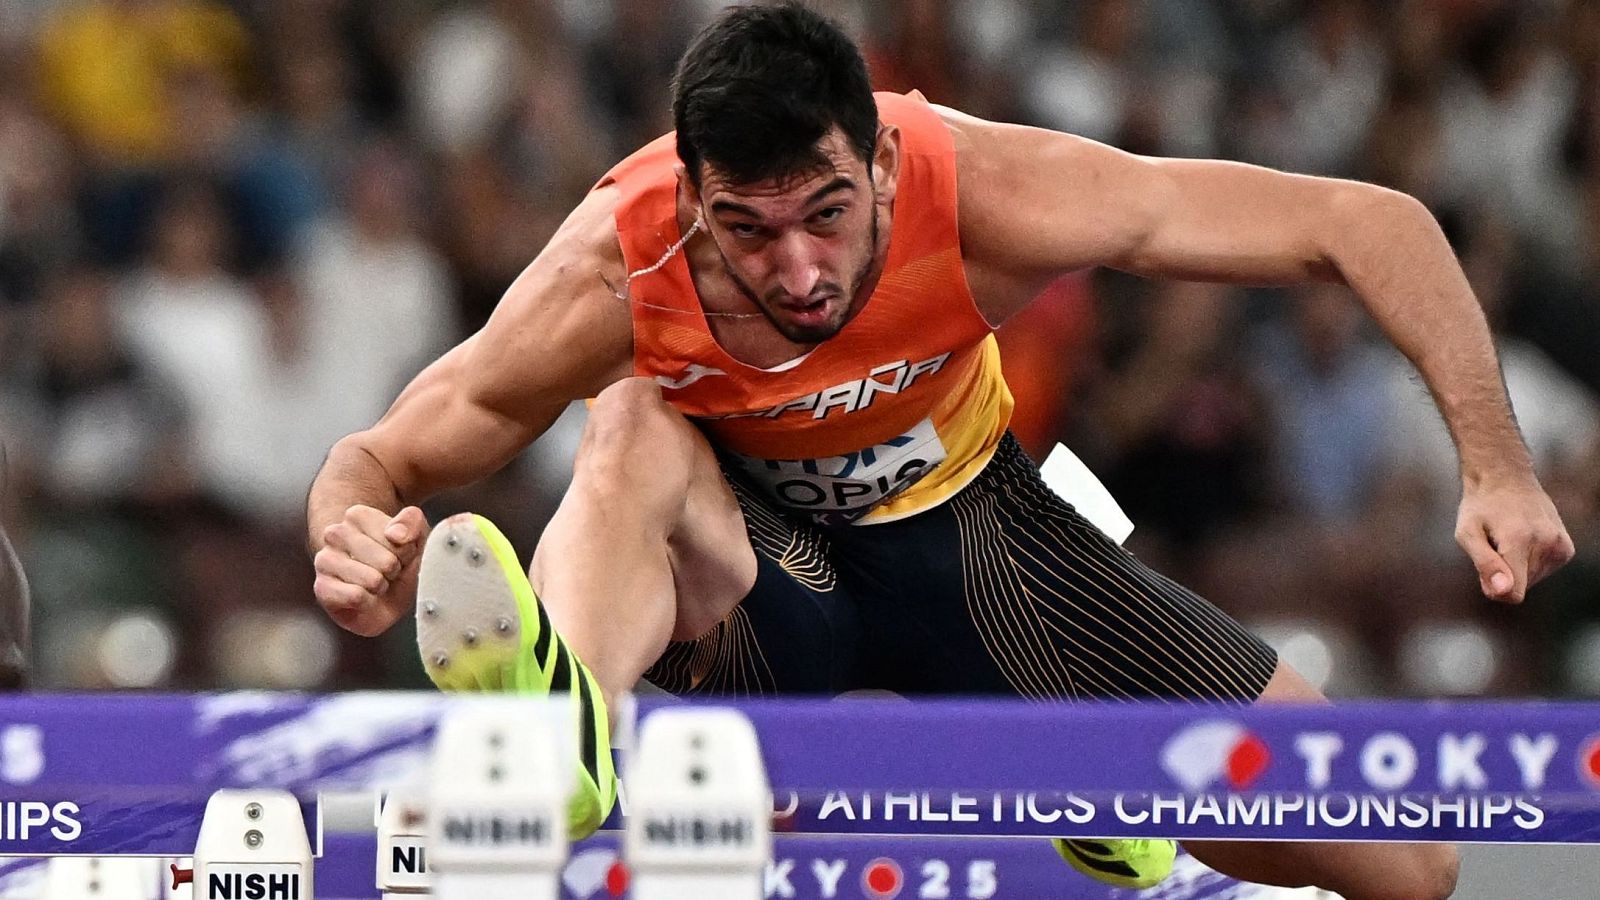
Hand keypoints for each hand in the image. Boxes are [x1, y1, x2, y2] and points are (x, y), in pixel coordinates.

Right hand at [314, 505, 429, 634]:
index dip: (406, 551)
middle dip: (394, 571)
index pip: (397, 537)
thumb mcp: (417, 537)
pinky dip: (368, 602)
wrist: (383, 600)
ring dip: (381, 586)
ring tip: (375, 583)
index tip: (397, 553)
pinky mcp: (322, 587)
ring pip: (372, 579)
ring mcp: (325, 560)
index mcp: (357, 515)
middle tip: (386, 571)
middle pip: (386, 561)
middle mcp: (335, 533)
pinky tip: (363, 597)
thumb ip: (412, 522)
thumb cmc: (397, 566)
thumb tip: (395, 534)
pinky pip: (357, 596)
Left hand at [1455, 475, 1575, 602]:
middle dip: (1503, 572)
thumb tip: (1504, 592)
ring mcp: (1560, 545)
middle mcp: (1546, 543)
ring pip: (1532, 579)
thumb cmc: (1480, 506)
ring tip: (1508, 538)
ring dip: (1516, 565)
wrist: (1505, 477)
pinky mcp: (1566, 548)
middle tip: (1494, 544)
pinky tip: (1522, 538)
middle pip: (1520, 586)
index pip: (1514, 593)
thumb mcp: (1466, 533)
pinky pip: (1544, 571)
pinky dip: (1530, 561)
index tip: (1484, 569)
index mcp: (1519, 541)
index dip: (1495, 588)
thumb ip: (1485, 564)